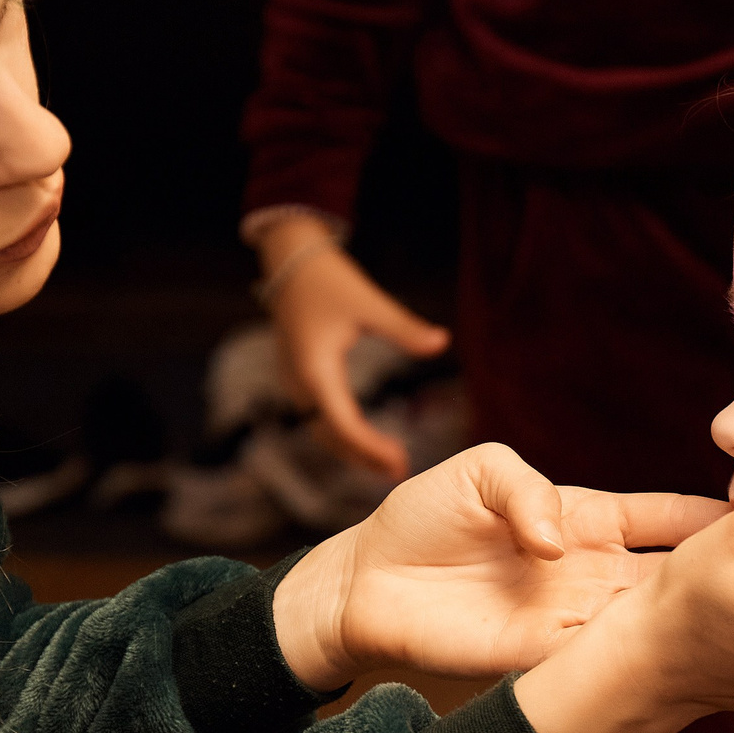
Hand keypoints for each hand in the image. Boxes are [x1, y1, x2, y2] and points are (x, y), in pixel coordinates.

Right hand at [258, 212, 450, 478]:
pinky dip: (339, 434)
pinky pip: (316, 418)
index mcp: (315, 368)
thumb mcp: (370, 302)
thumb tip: (443, 342)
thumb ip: (404, 327)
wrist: (290, 261)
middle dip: (362, 457)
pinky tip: (364, 441)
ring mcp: (294, 382)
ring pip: (319, 431)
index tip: (401, 461)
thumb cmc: (330, 280)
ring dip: (350, 450)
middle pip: (329, 436)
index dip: (370, 448)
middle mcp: (299, 382)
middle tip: (401, 470)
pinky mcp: (297, 377)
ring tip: (387, 464)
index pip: (343, 423)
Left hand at [271, 442, 726, 687]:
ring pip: (652, 624)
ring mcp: (574, 618)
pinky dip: (637, 663)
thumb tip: (558, 541)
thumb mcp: (480, 470)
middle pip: (677, 576)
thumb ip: (527, 490)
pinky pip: (603, 663)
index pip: (670, 516)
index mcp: (589, 518)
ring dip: (693, 625)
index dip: (716, 516)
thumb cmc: (423, 517)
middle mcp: (593, 572)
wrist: (366, 584)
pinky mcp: (543, 657)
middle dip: (726, 576)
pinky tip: (677, 660)